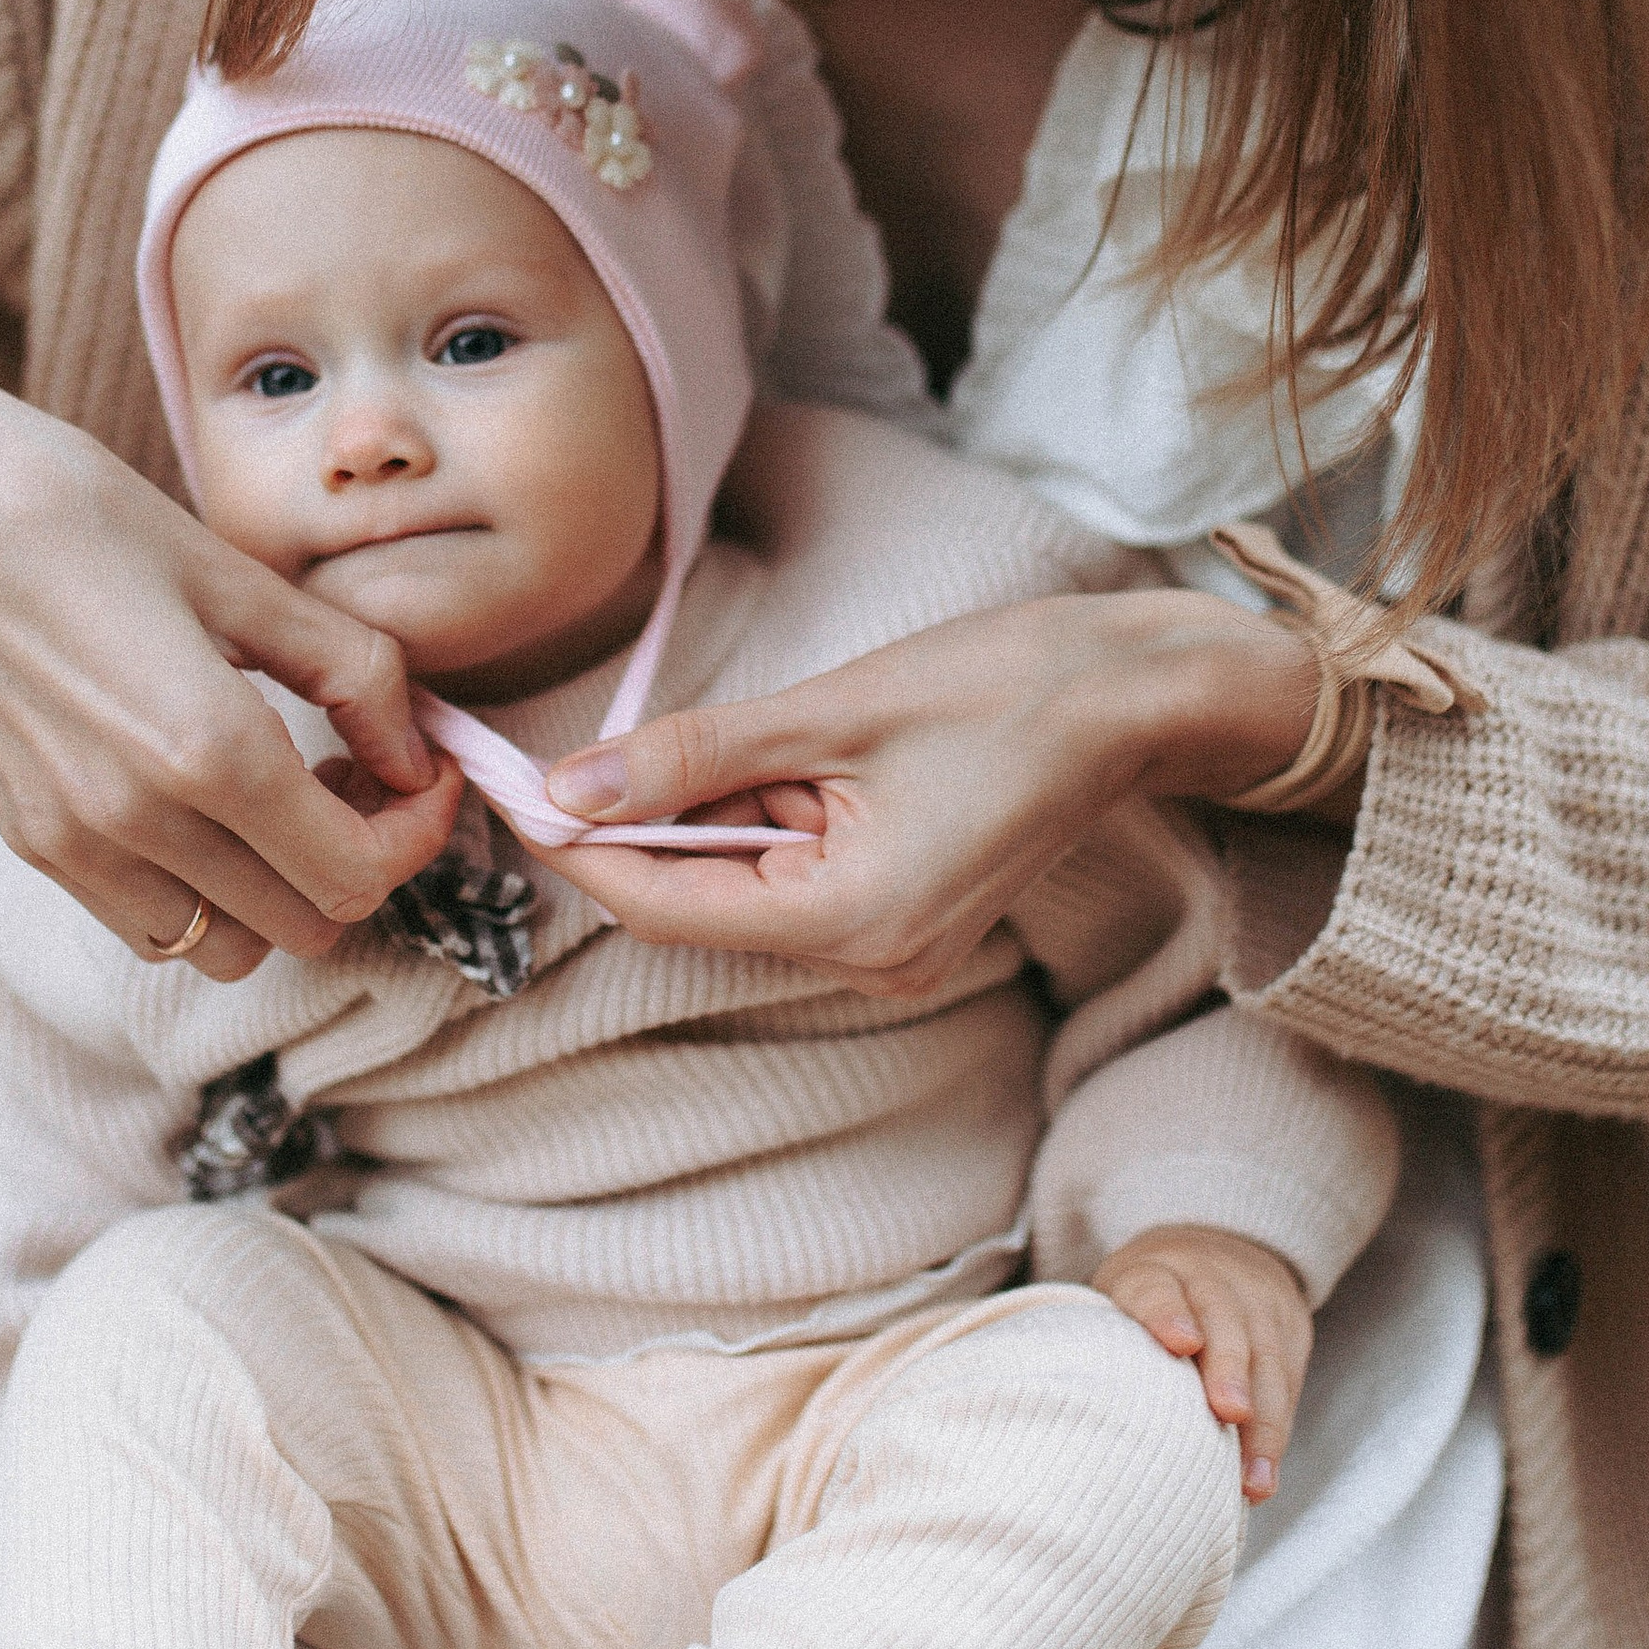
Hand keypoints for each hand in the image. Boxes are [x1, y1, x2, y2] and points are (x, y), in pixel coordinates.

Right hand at [0, 276, 460, 977]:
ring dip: (281, 892)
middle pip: (309, 923)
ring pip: (232, 948)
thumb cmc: (87, 515)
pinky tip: (205, 807)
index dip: (420, 833)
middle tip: (360, 771)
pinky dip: (205, 896)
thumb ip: (356, 672)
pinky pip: (154, 927)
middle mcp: (139, 821)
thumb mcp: (243, 575)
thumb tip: (419, 757)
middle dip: (361, 858)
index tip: (425, 774)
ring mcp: (77, 847)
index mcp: (207, 749)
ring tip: (281, 796)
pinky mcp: (36, 846)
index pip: (358, 871)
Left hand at [539, 584, 1320, 992]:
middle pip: (700, 897)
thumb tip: (567, 790)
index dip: (579, 842)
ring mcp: (892, 944)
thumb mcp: (830, 709)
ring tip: (806, 728)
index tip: (511, 781)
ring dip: (728, 804)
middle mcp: (870, 959)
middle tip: (636, 723)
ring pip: (746, 879)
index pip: (661, 906)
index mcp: (851, 923)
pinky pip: (797, 871)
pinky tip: (820, 753)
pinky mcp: (906, 913)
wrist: (1136, 694)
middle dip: (661, 814)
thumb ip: (691, 756)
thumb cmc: (1007, 689)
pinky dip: (775, 812)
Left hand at [1094, 1224, 1313, 1502]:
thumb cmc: (1148, 1303)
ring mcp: (1256, 1300)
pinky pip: (1288, 1381)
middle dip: (1229, 1366)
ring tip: (1252, 1478)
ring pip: (1265, 1355)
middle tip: (1229, 1412)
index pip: (1155, 1286)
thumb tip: (1078, 1419)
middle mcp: (1209, 1278)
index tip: (1179, 1342)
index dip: (1166, 1312)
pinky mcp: (1290, 1327)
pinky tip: (1263, 1475)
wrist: (1216, 1251)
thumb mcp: (1119, 1303)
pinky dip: (1277, 1430)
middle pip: (1222, 1318)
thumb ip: (1106, 1346)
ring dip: (1263, 1421)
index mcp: (1153, 1270)